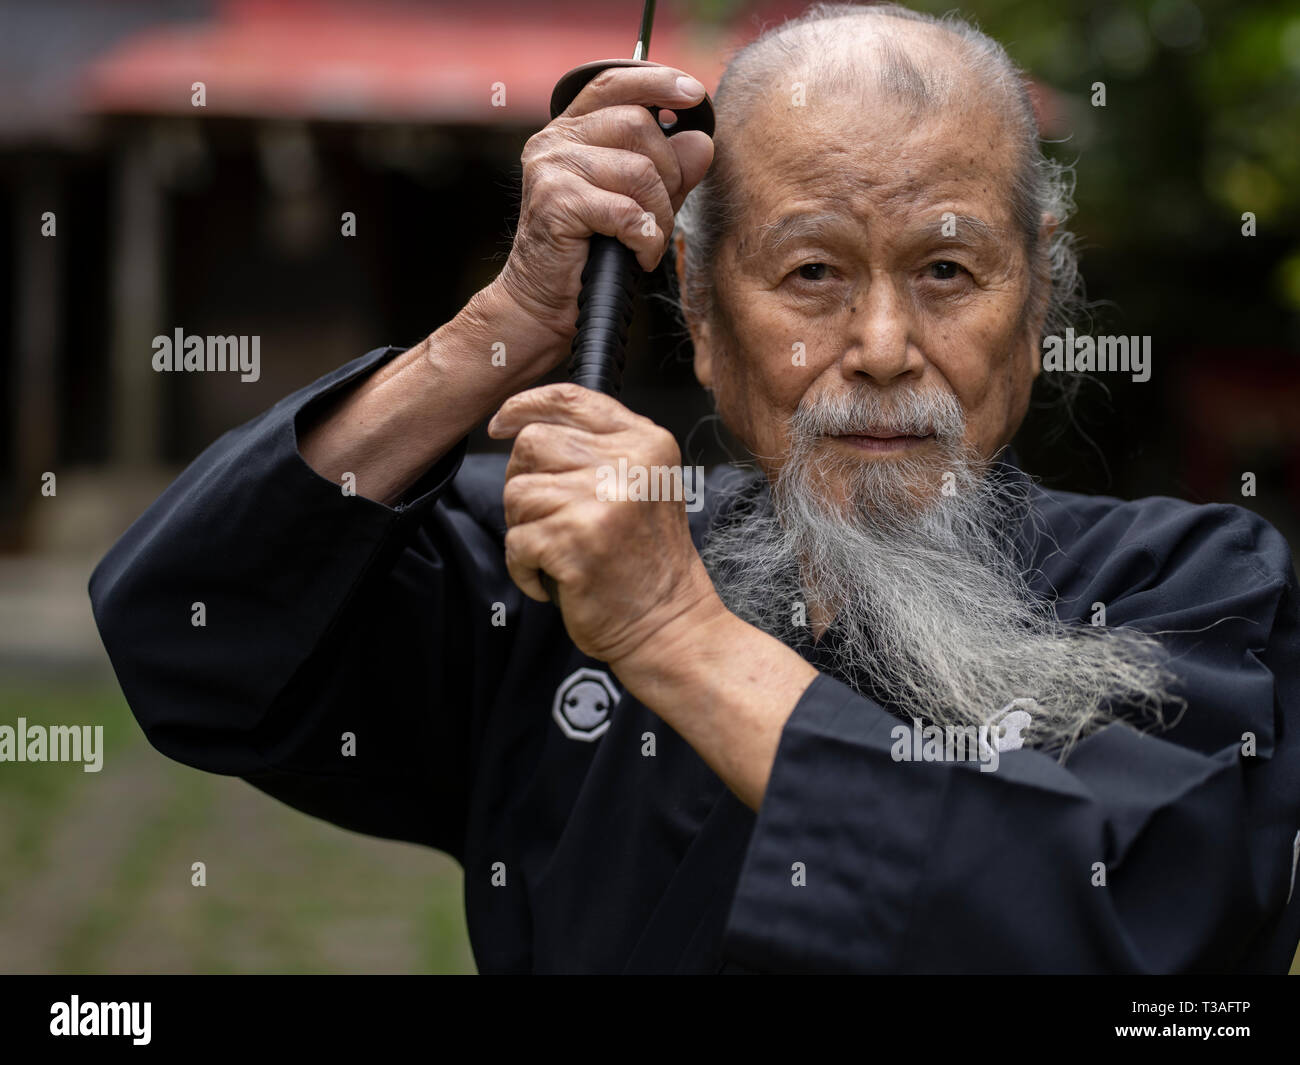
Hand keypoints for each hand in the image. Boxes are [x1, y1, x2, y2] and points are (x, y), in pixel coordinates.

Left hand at [488, 382, 719, 664]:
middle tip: (547, 519)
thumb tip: (520, 423)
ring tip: (557, 552)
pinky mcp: (576, 539)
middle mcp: (629, 463)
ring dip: (524, 528)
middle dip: (524, 482)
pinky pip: (515, 539)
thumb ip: (597, 448)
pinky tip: (554, 579)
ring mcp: (603, 500)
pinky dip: (523, 568)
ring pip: (517, 491)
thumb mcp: (640, 485)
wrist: (669, 624)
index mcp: (646, 442)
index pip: (570, 398)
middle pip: (533, 443)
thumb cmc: (646, 561)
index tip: (501, 424)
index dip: (524, 406)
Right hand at [493, 65, 714, 372]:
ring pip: (639, 170)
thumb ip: (669, 172)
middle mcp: (555, 141)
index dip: (657, 82)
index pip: (614, 84)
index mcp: (570, 131)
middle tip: (660, 214)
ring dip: (659, 213)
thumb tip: (701, 141)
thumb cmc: (589, 254)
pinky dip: (646, 239)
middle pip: (637, 125)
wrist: (542, 302)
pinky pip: (627, 211)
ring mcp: (551, 169)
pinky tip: (638, 256)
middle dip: (669, 172)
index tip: (693, 94)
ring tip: (647, 242)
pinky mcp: (556, 203)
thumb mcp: (638, 204)